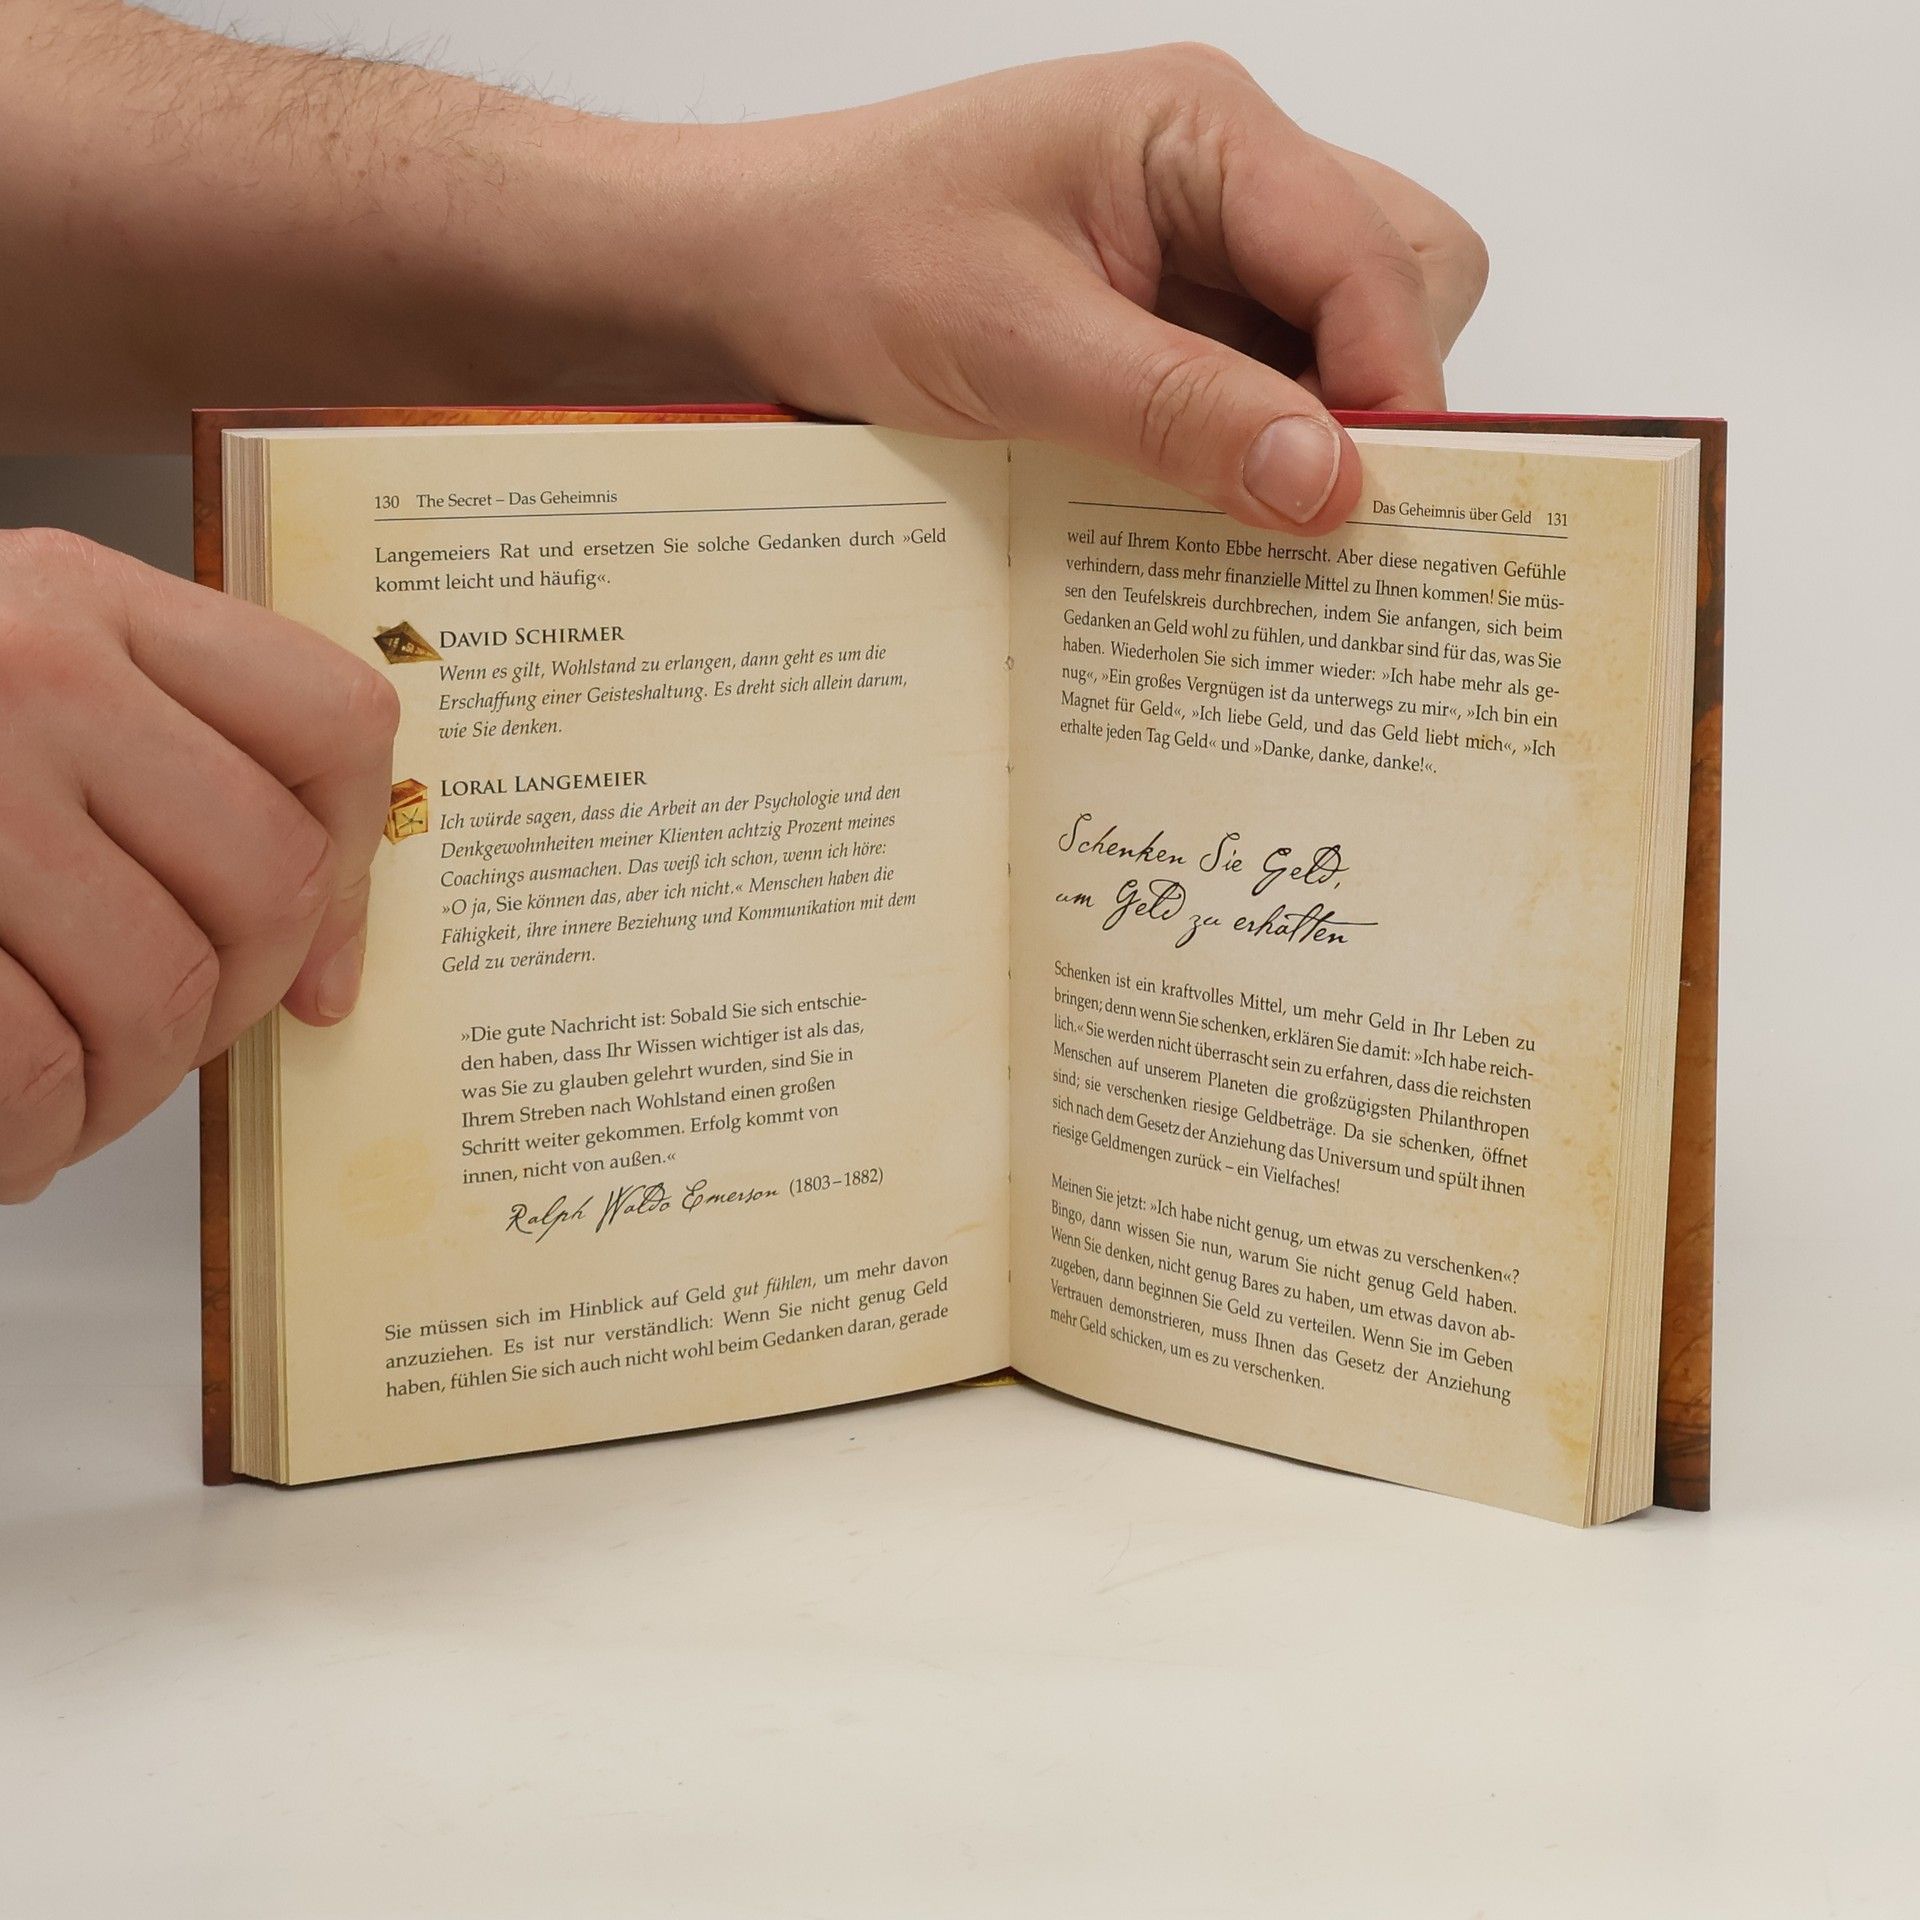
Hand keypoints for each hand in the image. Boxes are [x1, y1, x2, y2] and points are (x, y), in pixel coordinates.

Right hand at [0, 530, 397, 1199]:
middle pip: (268, 880)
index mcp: (85, 598)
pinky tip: (12, 1137)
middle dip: (234, 1004)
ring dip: (131, 1088)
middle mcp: (27, 666)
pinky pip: (29, 1066)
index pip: (335, 720)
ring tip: (75, 1096)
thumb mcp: (18, 689)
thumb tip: (321, 970)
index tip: (315, 962)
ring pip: (158, 991)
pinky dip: (36, 1136)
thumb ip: (166, 770)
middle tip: (169, 1043)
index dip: (357, 864)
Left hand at [700, 45, 1488, 534]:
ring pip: (1337, 341)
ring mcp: (1198, 248)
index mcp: (1203, 130)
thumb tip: (1330, 485)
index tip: (1360, 508)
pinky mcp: (1163, 319)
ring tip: (1237, 516)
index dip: (1391, 385)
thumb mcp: (1015, 344)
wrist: (748, 276)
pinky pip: (1257, 384)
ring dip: (1308, 434)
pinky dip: (1247, 452)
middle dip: (1373, 398)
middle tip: (1302, 509)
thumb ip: (1181, 411)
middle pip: (1397, 279)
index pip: (1378, 251)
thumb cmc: (849, 261)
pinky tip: (1197, 506)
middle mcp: (1224, 176)